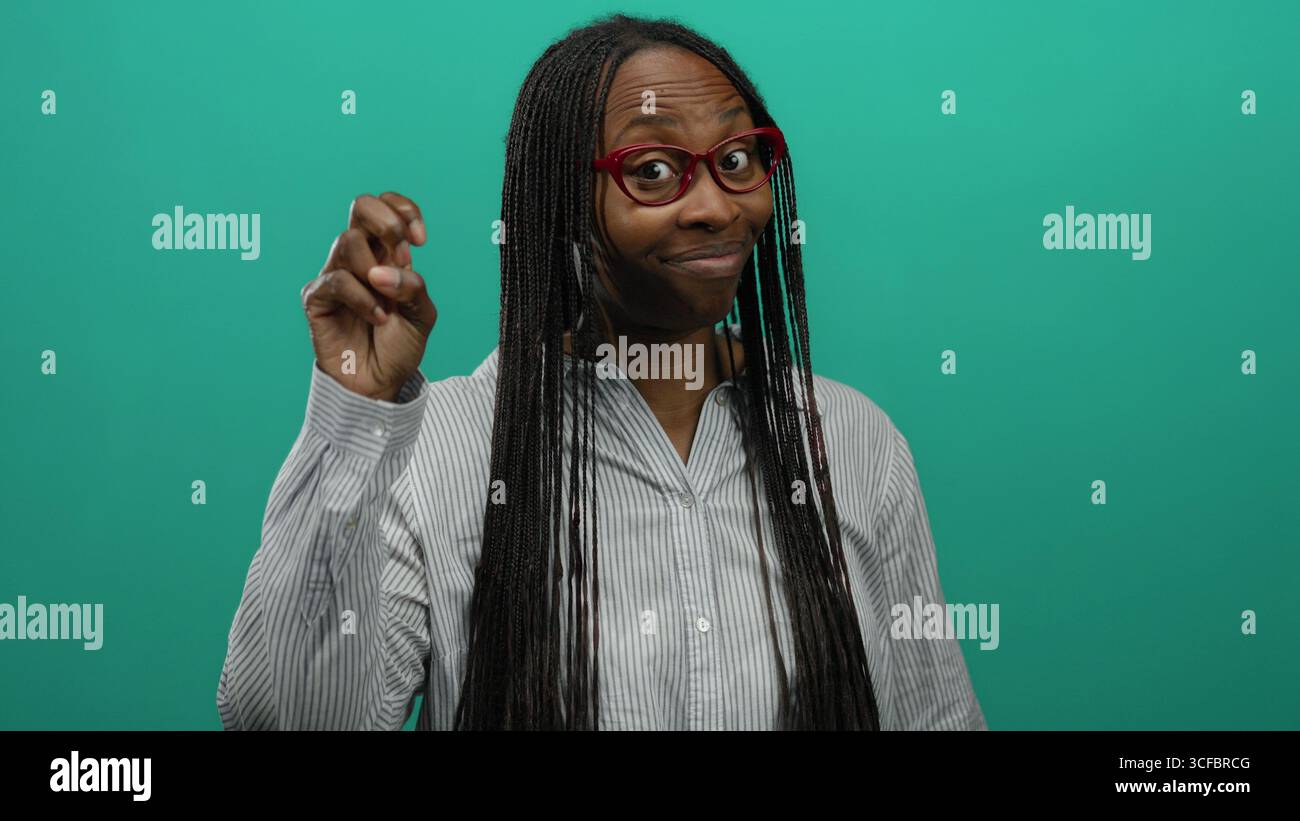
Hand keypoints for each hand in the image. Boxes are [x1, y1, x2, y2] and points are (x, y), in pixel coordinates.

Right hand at [300, 192, 436, 400]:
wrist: (379, 383)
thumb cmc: (399, 346)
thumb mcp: (422, 315)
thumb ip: (412, 287)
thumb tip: (382, 271)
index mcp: (385, 253)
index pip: (386, 206)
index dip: (404, 210)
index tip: (420, 240)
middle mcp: (359, 257)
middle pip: (361, 206)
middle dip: (387, 222)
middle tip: (403, 254)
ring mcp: (336, 274)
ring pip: (348, 241)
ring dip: (375, 271)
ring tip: (388, 305)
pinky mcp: (317, 297)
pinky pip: (337, 280)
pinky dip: (363, 298)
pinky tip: (376, 318)